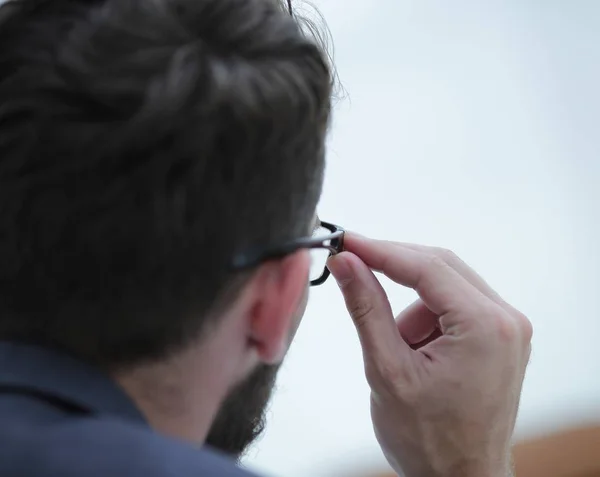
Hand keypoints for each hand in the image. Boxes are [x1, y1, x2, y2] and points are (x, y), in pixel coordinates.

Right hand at [327, 234, 531, 476]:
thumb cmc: (427, 439)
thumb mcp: (386, 369)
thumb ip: (366, 307)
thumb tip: (345, 261)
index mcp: (484, 326)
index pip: (426, 267)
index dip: (380, 250)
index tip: (346, 242)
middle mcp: (506, 319)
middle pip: (440, 266)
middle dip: (393, 267)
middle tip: (352, 265)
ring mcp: (507, 328)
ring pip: (444, 287)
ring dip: (410, 306)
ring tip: (397, 351)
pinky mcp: (499, 337)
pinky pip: (454, 307)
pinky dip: (425, 319)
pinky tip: (416, 354)